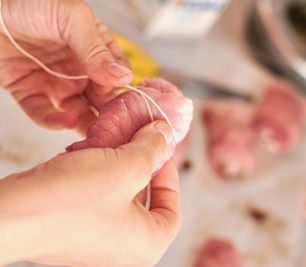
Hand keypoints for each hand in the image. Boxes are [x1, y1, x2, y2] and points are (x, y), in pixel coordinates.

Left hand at [0, 0, 132, 132]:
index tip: (127, 103)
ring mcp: (57, 83)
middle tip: (115, 126)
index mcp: (95, 50)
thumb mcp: (72, 19)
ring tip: (94, 131)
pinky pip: (44, 113)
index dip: (123, 90)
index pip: (118, 76)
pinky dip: (55, 122)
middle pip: (102, 99)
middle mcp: (79, 70)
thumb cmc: (29, 4)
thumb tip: (122, 77)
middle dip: (109, 114)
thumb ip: (97, 49)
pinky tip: (66, 121)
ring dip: (87, 123)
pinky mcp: (31, 93)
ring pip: (78, 112)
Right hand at [0, 121, 180, 266]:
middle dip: (141, 164)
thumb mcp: (126, 167)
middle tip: (137, 139)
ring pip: (119, 194)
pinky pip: (96, 196)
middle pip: (145, 199)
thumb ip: (152, 150)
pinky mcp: (75, 229)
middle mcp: (124, 248)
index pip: (173, 208)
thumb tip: (165, 135)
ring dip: (117, 164)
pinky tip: (87, 153)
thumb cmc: (71, 201)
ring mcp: (98, 240)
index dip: (170, 175)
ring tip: (111, 141)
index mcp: (147, 244)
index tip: (161, 151)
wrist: (11, 216)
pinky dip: (96, 173)